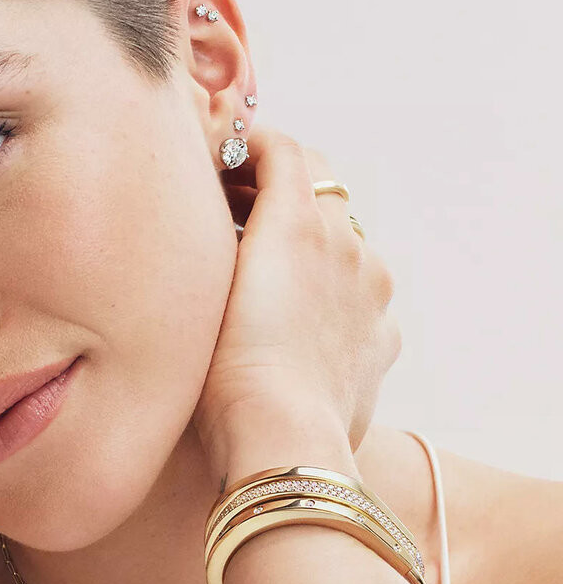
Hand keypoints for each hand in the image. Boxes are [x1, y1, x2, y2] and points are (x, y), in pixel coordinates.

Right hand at [192, 125, 401, 459]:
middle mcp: (348, 245)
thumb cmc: (222, 369)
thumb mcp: (201, 284)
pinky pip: (361, 292)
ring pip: (345, 239)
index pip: (285, 150)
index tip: (224, 154)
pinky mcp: (382, 336)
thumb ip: (211, 228)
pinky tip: (299, 318)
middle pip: (321, 186)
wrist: (279, 440)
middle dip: (278, 185)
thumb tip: (212, 205)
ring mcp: (374, 292)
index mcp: (301, 222)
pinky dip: (333, 287)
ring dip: (309, 237)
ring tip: (265, 267)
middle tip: (234, 203)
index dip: (251, 143)